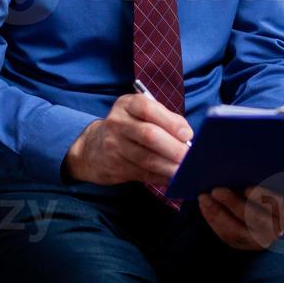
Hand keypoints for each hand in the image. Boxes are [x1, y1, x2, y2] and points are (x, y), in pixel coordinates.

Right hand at [64, 94, 192, 187]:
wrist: (92, 148)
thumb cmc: (129, 128)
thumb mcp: (141, 114)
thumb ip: (165, 119)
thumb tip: (188, 136)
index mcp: (127, 104)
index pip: (149, 109)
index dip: (171, 122)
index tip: (188, 134)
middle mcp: (117, 123)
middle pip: (149, 135)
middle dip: (174, 148)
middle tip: (191, 157)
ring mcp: (113, 146)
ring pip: (147, 158)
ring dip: (170, 166)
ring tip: (185, 170)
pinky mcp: (114, 167)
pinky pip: (143, 173)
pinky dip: (161, 177)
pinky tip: (173, 178)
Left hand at [199, 186, 283, 250]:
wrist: (271, 212)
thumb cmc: (273, 190)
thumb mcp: (275, 185)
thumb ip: (265, 178)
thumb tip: (244, 165)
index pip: (281, 209)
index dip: (265, 198)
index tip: (248, 187)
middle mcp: (276, 230)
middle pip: (254, 219)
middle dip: (233, 204)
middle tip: (216, 190)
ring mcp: (259, 241)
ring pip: (237, 231)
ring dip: (218, 213)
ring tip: (204, 198)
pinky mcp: (243, 244)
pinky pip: (226, 235)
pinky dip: (213, 219)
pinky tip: (204, 206)